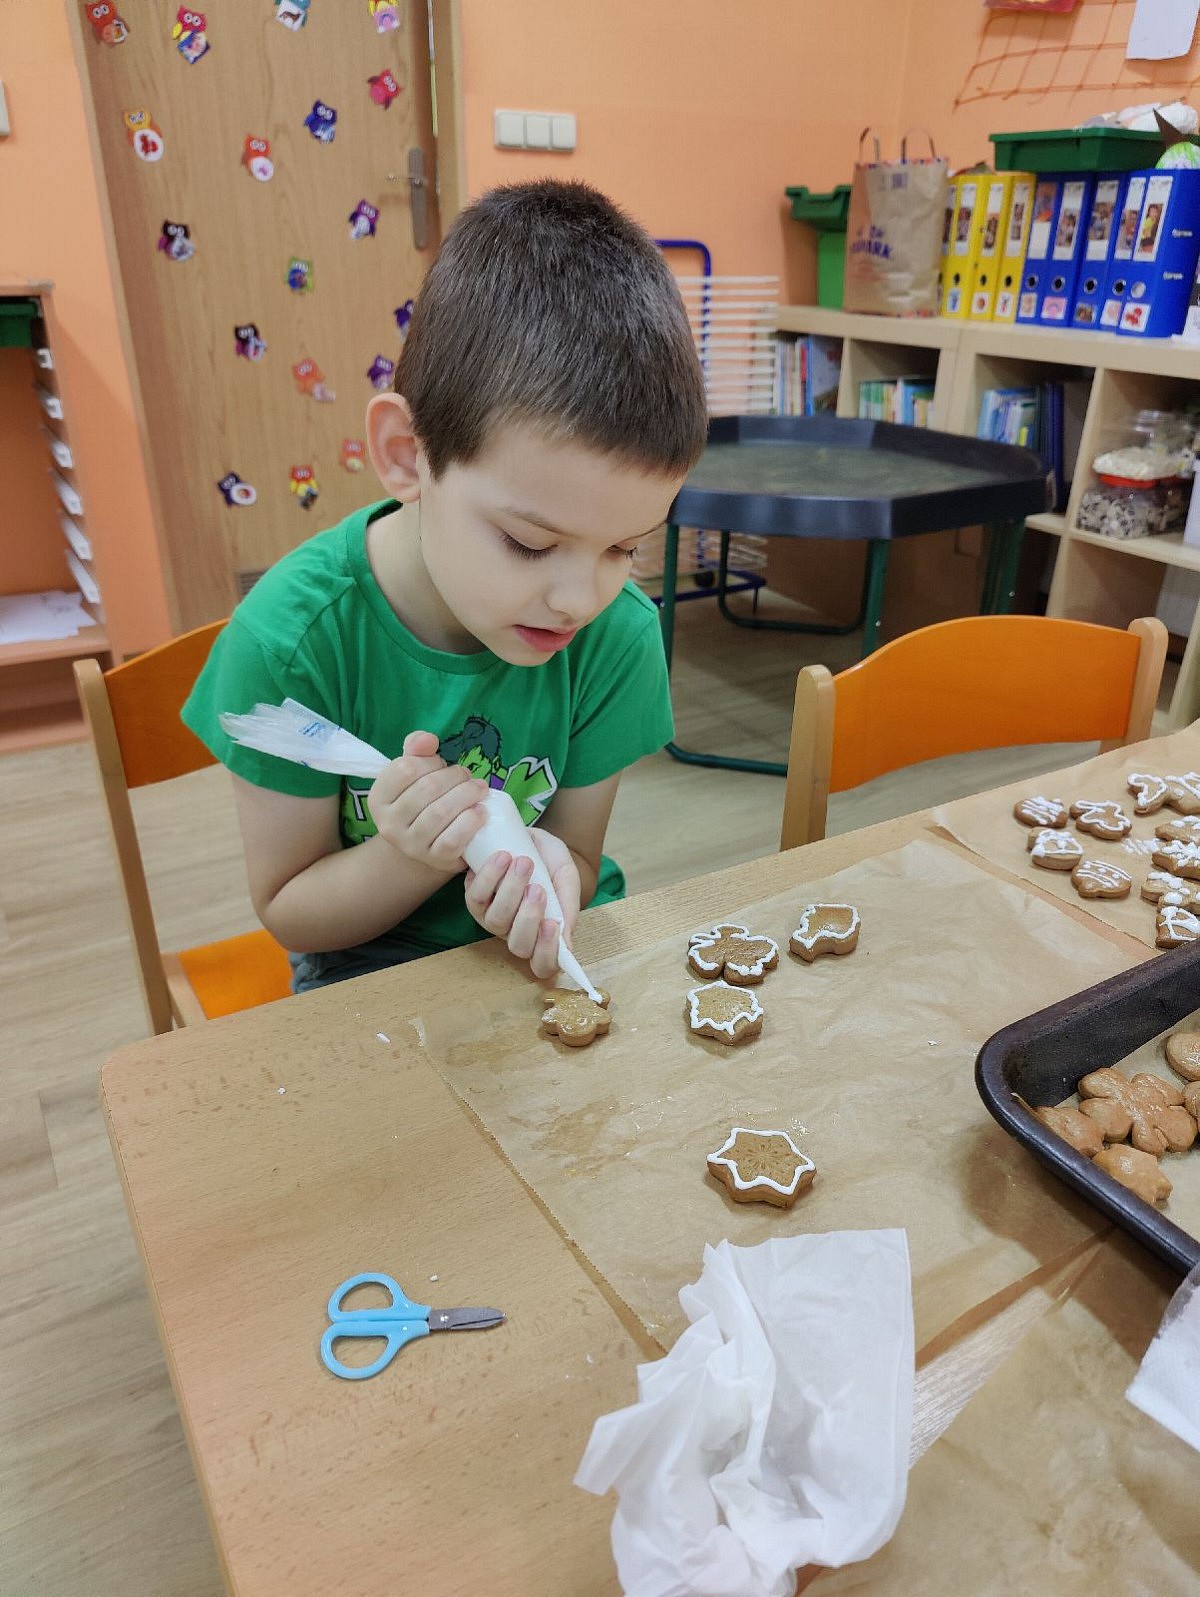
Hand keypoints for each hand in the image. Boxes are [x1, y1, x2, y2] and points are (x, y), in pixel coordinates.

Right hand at [368, 731, 487, 872]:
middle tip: (468, 777)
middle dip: (455, 776)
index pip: (406, 768)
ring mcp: (410, 844)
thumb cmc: (422, 802)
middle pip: (428, 788)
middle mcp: (388, 823)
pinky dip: (470, 822)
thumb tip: (428, 739)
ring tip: (479, 790)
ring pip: (441, 812)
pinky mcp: (434, 859)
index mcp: (378, 798)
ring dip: (467, 795)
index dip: (430, 761)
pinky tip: (480, 812)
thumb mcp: (413, 774)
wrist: (427, 845)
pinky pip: (452, 839)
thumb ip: (417, 750)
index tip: (442, 765)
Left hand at [464, 827, 580, 980]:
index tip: (552, 925)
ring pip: (497, 921)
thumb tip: (566, 943)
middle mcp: (516, 932)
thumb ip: (568, 906)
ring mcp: (493, 918)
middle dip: (528, 918)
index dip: (547, 953)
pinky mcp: (473, 899)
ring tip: (524, 863)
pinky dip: (490, 876)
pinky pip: (476, 897)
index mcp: (543, 934)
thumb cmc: (550, 862)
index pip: (544, 964)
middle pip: (518, 946)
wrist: (530, 836)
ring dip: (510, 891)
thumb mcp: (566, 877)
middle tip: (538, 889)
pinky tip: (503, 857)